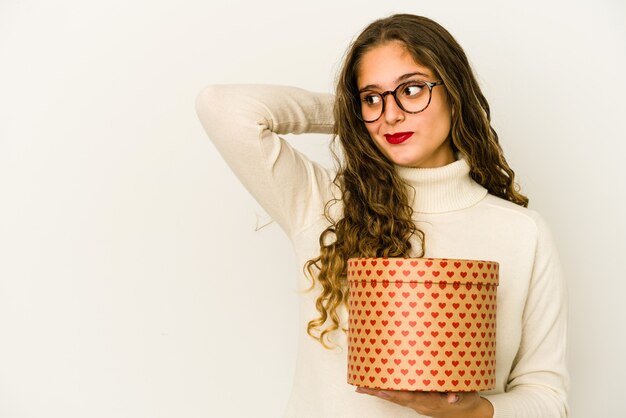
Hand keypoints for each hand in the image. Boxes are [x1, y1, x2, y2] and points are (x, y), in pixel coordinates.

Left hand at [355, 387, 492, 417]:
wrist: (469, 413)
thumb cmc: (467, 401)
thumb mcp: (467, 396)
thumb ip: (459, 395)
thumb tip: (451, 397)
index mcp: (433, 402)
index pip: (412, 397)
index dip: (397, 394)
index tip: (383, 390)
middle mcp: (422, 404)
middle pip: (398, 399)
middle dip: (380, 393)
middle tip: (364, 388)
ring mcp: (419, 403)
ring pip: (396, 398)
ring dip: (379, 393)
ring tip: (362, 388)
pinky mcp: (418, 401)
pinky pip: (400, 397)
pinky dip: (386, 393)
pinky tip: (374, 388)